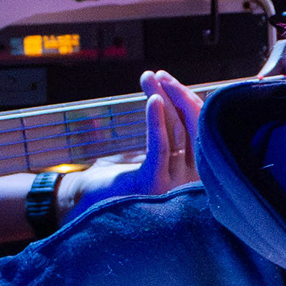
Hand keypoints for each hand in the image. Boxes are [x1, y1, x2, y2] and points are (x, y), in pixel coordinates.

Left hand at [75, 70, 201, 209]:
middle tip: (160, 75)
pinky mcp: (155, 185)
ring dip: (163, 99)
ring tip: (150, 78)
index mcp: (195, 177)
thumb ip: (168, 141)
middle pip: (192, 128)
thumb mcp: (150, 160)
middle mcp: (192, 183)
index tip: (170, 81)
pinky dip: (157, 120)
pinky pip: (162, 147)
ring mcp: (176, 186)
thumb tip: (173, 102)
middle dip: (178, 95)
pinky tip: (153, 99)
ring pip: (176, 132)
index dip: (188, 102)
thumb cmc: (117, 185)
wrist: (86, 210)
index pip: (200, 131)